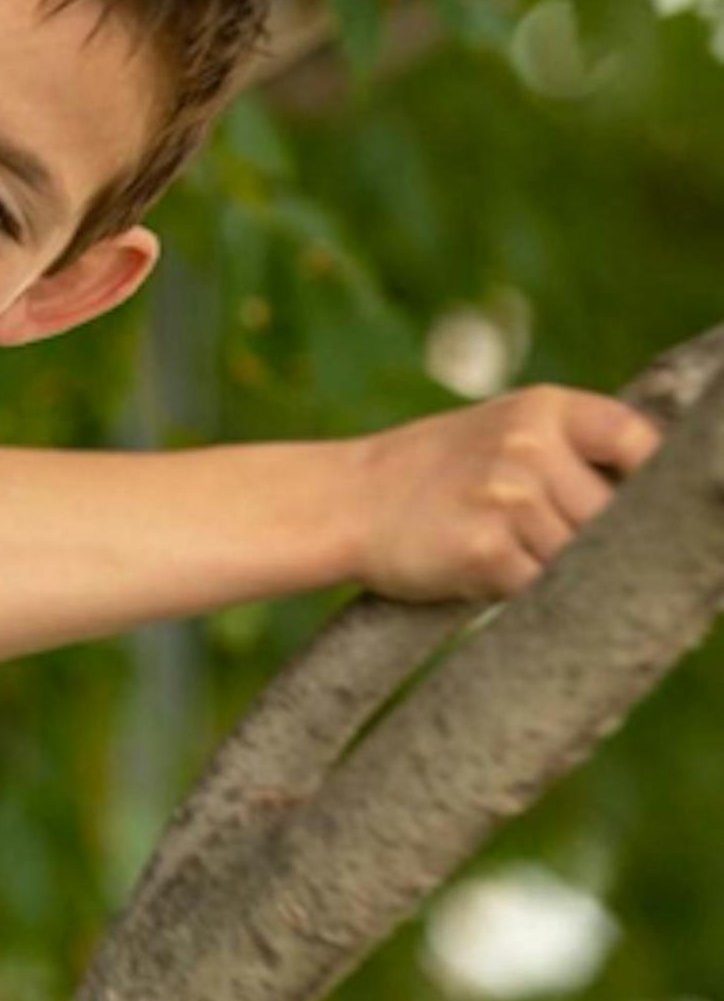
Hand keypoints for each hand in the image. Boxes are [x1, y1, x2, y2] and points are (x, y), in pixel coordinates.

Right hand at [353, 385, 662, 603]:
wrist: (344, 501)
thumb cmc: (433, 473)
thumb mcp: (504, 433)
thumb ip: (573, 452)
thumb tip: (656, 505)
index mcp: (542, 408)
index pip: (636, 441)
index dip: (649, 480)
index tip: (641, 509)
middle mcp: (530, 446)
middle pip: (613, 516)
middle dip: (587, 539)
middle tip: (538, 538)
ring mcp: (510, 498)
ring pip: (580, 558)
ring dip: (552, 569)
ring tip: (502, 549)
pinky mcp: (489, 552)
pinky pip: (542, 590)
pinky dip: (521, 592)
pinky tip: (482, 568)